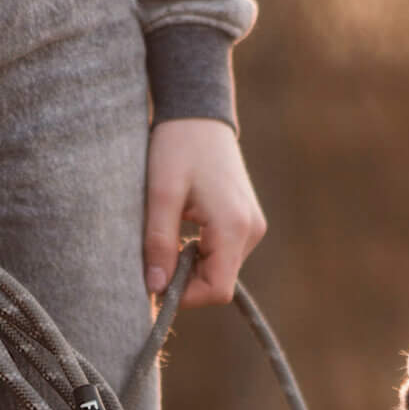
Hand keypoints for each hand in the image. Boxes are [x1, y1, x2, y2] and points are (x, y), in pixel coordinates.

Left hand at [143, 118, 267, 306]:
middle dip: (186, 280)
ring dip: (192, 266)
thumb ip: (159, 243)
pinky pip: (223, 254)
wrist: (199, 112)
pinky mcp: (246, 221)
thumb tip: (156, 288)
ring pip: (221, 270)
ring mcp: (252, 226)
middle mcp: (251, 231)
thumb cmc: (178, 146)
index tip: (157, 281)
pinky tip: (183, 230)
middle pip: (219, 283)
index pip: (217, 290)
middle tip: (157, 256)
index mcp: (234, 226)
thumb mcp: (160, 194)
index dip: (185, 296)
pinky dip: (201, 254)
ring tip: (170, 235)